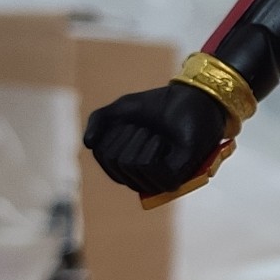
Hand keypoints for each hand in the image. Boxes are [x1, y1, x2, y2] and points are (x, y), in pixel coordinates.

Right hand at [83, 83, 229, 198]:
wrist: (191, 98)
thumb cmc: (160, 106)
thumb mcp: (122, 109)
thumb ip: (99, 121)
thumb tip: (88, 144)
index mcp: (125, 166)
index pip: (104, 155)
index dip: (114, 133)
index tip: (133, 123)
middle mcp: (140, 178)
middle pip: (116, 161)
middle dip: (129, 135)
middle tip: (148, 128)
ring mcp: (159, 180)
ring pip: (132, 165)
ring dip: (143, 139)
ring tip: (159, 134)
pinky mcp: (177, 179)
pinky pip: (150, 170)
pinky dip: (153, 149)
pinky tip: (164, 142)